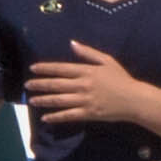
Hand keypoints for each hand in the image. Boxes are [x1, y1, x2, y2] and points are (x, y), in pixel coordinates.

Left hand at [17, 42, 145, 135]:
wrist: (134, 99)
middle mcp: (83, 85)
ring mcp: (85, 100)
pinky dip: (56, 117)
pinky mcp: (88, 113)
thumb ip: (88, 52)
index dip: (45, 68)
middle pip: (56, 84)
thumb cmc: (121, 79)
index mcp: (86, 71)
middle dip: (40, 84)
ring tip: (32, 100)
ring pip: (59, 100)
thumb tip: (72, 43)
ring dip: (44, 100)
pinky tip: (45, 118)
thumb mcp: (107, 60)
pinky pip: (68, 116)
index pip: (61, 68)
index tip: (33, 69)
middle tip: (27, 85)